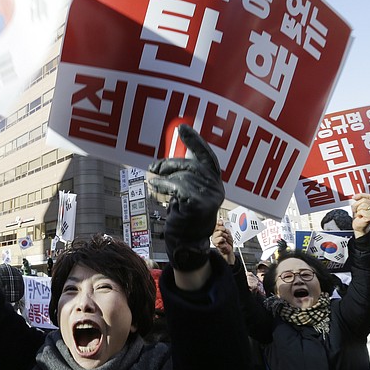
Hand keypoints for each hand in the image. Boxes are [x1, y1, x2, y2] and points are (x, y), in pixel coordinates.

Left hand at [148, 124, 224, 270]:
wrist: (186, 242)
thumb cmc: (183, 216)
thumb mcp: (186, 191)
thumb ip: (186, 174)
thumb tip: (172, 155)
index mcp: (215, 182)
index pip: (207, 156)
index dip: (195, 141)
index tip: (182, 128)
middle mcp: (216, 188)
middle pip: (191, 165)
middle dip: (171, 164)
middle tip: (155, 166)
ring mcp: (210, 197)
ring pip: (182, 176)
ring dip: (164, 177)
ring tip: (154, 181)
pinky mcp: (199, 205)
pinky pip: (177, 186)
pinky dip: (162, 184)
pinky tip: (153, 185)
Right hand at [211, 219, 234, 264]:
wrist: (229, 250)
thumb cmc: (228, 242)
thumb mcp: (227, 232)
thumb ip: (223, 226)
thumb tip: (220, 221)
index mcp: (216, 231)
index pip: (216, 224)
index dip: (220, 224)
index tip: (222, 224)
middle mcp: (214, 234)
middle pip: (219, 228)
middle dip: (225, 231)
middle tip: (226, 235)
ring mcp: (214, 239)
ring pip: (220, 233)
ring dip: (225, 236)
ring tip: (225, 239)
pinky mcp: (215, 243)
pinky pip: (221, 238)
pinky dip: (224, 240)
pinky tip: (224, 242)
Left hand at [350, 193, 369, 236]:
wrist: (359, 227)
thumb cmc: (359, 217)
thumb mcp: (358, 206)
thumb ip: (359, 200)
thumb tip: (355, 196)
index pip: (368, 196)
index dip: (360, 195)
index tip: (354, 197)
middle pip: (364, 200)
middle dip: (357, 205)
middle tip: (356, 210)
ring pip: (363, 205)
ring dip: (357, 210)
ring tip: (359, 214)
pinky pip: (362, 211)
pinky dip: (358, 214)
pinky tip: (360, 217)